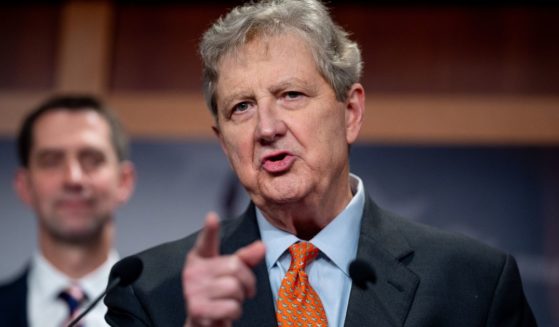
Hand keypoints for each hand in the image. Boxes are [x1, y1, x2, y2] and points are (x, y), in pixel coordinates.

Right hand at [183, 212, 265, 326]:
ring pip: (234, 288)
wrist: (203, 321)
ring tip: (229, 301)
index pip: (206, 241)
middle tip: (241, 290)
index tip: (212, 217)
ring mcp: (192, 290)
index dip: (210, 230)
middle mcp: (193, 272)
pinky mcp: (197, 309)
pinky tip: (225, 312)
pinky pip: (231, 306)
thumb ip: (246, 258)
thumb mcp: (231, 272)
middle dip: (247, 281)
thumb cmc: (218, 294)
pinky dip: (235, 311)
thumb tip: (261, 247)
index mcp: (199, 258)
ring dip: (240, 299)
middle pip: (235, 267)